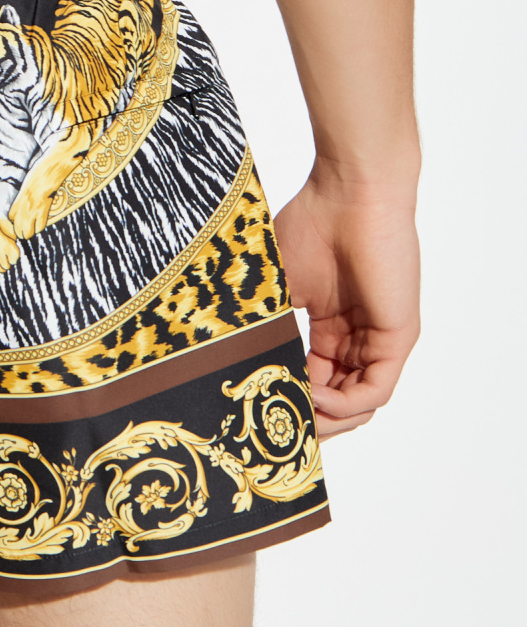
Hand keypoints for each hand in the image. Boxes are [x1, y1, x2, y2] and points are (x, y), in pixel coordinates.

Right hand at [273, 161, 419, 438]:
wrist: (351, 192)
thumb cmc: (313, 223)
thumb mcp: (278, 284)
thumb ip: (265, 324)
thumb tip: (229, 359)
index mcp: (331, 324)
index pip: (314, 378)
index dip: (290, 398)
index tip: (260, 412)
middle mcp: (358, 336)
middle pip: (337, 398)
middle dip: (309, 420)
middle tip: (276, 434)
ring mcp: (379, 338)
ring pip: (358, 402)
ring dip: (327, 419)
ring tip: (295, 421)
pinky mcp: (397, 337)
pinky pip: (374, 389)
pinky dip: (345, 403)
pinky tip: (315, 398)